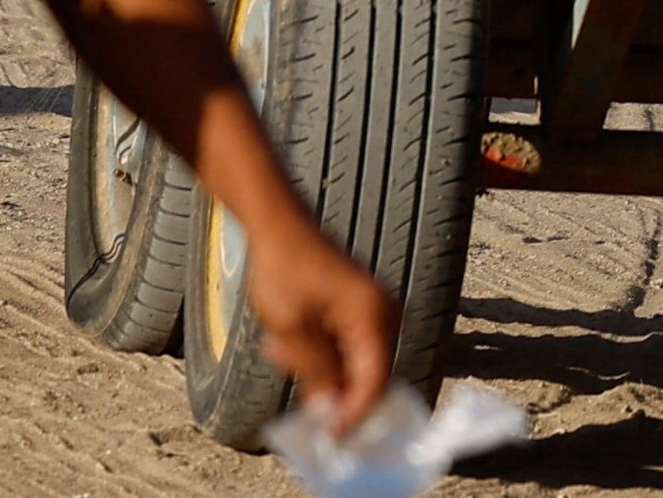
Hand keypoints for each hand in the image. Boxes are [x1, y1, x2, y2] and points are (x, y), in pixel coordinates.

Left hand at [233, 196, 402, 437]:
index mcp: (374, 317)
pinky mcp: (359, 307)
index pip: (375, 380)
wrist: (280, 227)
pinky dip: (319, 352)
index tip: (330, 435)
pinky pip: (347, 345)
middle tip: (289, 369)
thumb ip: (317, 371)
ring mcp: (373, 309)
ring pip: (354, 361)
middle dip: (330, 386)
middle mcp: (383, 313)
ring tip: (279, 345)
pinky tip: (285, 338)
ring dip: (317, 366)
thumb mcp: (294, 330)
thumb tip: (331, 411)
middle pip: (368, 374)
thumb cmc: (285, 272)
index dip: (354, 413)